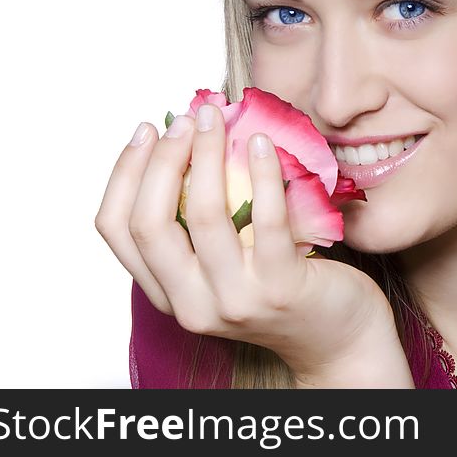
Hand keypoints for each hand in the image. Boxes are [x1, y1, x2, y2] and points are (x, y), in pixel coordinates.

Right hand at [95, 104, 412, 385]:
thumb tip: (189, 143)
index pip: (117, 231)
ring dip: (206, 155)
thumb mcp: (226, 266)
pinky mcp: (282, 289)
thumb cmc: (282, 288)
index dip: (124, 174)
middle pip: (150, 223)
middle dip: (162, 160)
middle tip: (187, 118)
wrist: (339, 338)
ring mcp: (236, 301)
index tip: (147, 133)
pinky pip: (265, 220)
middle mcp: (193, 305)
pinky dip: (261, 174)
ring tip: (216, 119)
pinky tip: (262, 143)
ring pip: (203, 216)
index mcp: (170, 295)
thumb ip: (200, 227)